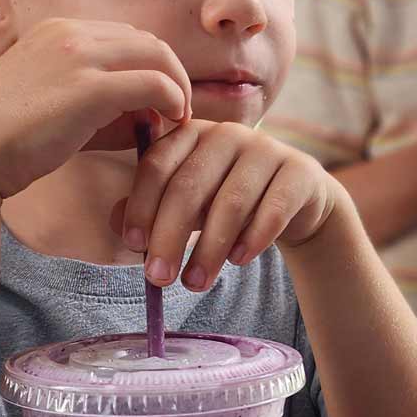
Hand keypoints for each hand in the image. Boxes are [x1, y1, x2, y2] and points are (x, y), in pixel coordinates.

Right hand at [0, 18, 191, 205]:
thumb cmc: (5, 141)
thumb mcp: (50, 100)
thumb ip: (94, 96)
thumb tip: (147, 111)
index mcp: (56, 29)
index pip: (125, 36)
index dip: (149, 66)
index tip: (157, 99)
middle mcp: (68, 32)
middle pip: (147, 41)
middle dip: (170, 73)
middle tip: (177, 110)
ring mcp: (78, 55)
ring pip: (157, 56)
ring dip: (177, 86)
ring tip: (177, 119)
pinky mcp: (89, 87)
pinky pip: (154, 84)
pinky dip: (173, 101)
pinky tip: (169, 124)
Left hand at [116, 122, 340, 290]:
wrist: (295, 200)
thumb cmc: (228, 200)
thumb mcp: (188, 205)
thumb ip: (153, 210)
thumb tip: (116, 227)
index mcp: (192, 133)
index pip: (158, 164)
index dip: (141, 205)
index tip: (133, 246)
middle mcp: (228, 134)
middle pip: (190, 186)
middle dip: (169, 236)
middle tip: (158, 278)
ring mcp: (267, 149)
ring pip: (230, 202)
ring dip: (209, 248)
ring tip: (195, 283)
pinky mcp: (299, 171)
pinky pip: (273, 209)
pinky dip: (253, 238)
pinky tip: (238, 261)